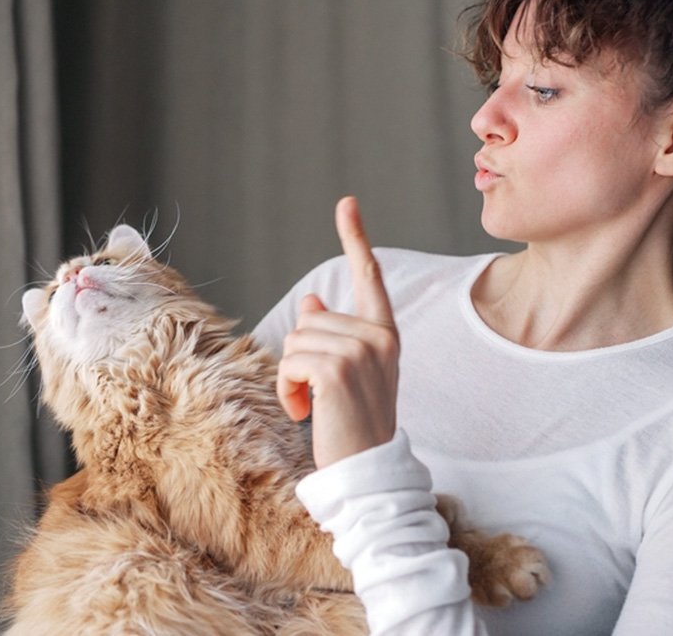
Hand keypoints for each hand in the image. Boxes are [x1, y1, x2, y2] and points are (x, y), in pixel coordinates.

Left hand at [276, 196, 399, 468]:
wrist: (367, 469)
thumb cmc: (354, 423)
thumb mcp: (348, 374)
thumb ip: (334, 335)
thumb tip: (311, 302)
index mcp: (385, 334)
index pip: (368, 277)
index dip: (356, 238)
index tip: (347, 203)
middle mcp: (378, 337)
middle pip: (310, 318)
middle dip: (302, 356)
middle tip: (320, 394)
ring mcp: (360, 352)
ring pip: (296, 338)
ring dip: (292, 375)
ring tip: (315, 404)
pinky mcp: (336, 369)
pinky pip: (290, 361)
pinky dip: (287, 389)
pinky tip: (306, 411)